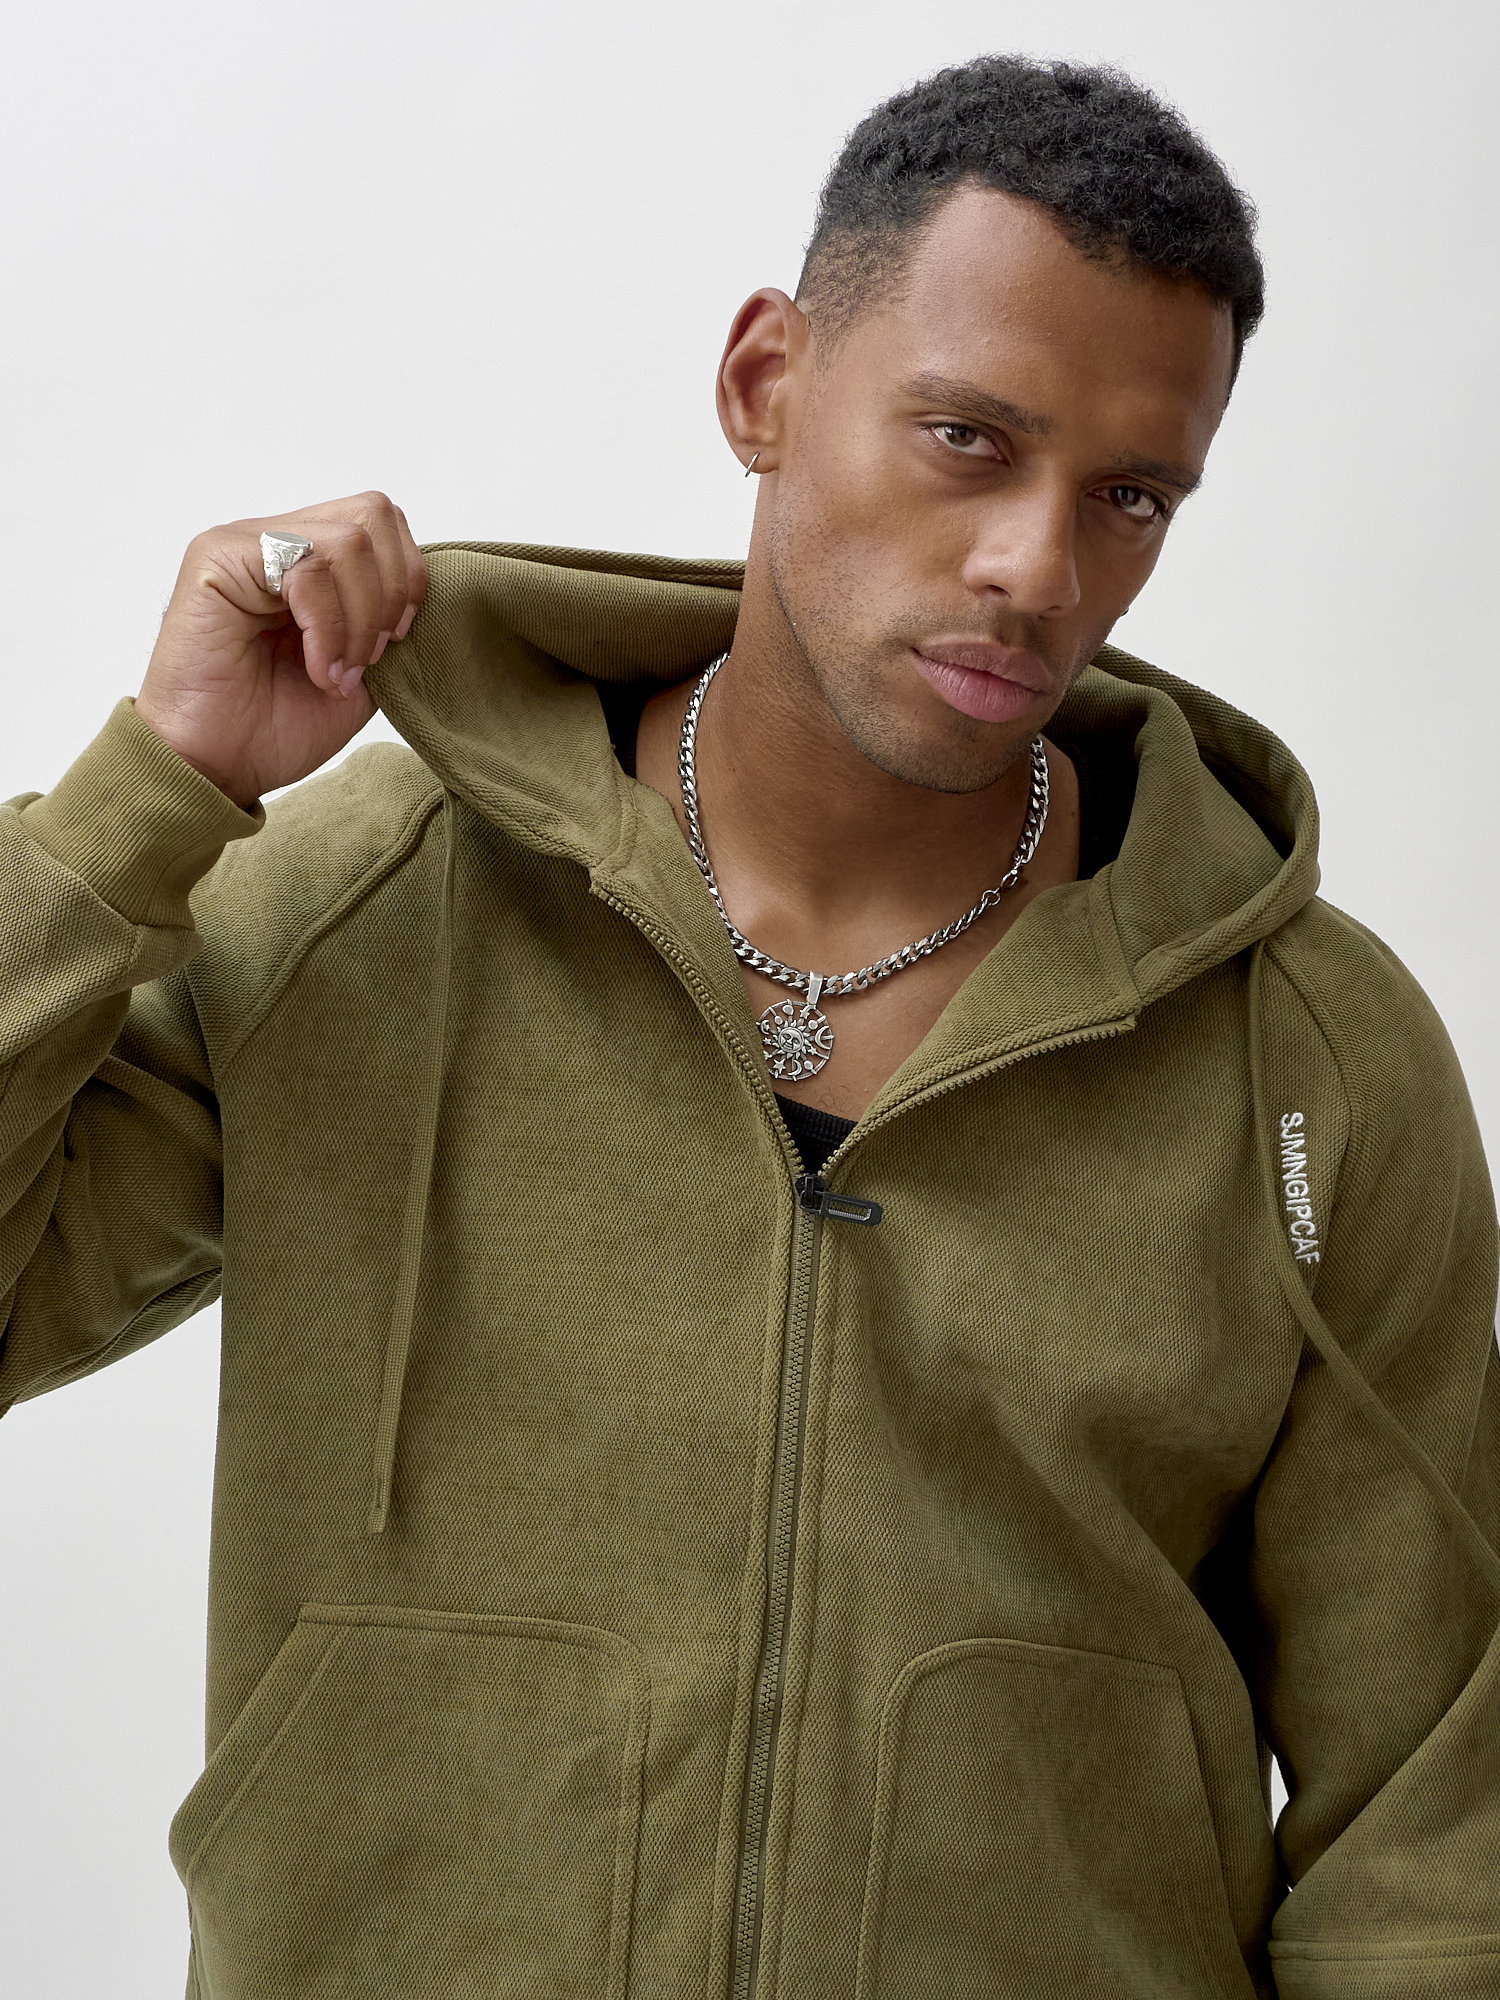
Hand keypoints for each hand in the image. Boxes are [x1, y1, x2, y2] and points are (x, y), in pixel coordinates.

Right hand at [134, 492, 426, 807]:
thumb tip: (426, 587)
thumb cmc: (274, 727)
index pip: (383, 522)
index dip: (407, 580)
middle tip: (368, 658)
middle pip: (374, 514)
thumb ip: (387, 622)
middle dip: (391, 594)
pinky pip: (306, 567)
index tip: (393, 644)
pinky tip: (316, 670)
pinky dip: (328, 628)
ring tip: (336, 673)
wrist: (216, 767)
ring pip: (349, 541)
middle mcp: (277, 539)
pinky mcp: (219, 558)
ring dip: (359, 620)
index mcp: (309, 560)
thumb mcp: (360, 672)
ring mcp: (246, 543)